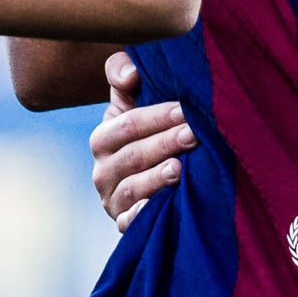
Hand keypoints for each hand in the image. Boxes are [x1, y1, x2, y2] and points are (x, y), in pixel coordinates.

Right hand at [89, 51, 194, 229]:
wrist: (151, 175)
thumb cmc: (147, 131)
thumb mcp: (132, 101)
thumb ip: (123, 73)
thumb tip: (130, 73)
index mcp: (103, 138)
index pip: (127, 125)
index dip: (156, 116)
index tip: (185, 109)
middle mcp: (102, 170)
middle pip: (133, 156)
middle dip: (165, 143)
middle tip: (194, 134)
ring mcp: (112, 199)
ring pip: (132, 188)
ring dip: (156, 178)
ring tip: (180, 169)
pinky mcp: (123, 223)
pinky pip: (128, 223)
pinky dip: (140, 217)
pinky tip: (157, 208)